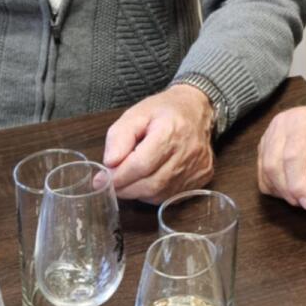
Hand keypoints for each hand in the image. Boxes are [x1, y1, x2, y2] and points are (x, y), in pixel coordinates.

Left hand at [103, 84, 215, 202]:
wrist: (196, 110)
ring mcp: (197, 167)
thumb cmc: (163, 111)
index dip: (119, 175)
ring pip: (160, 194)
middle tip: (113, 183)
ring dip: (138, 192)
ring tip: (129, 180)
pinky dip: (154, 193)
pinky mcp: (202, 177)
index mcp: (171, 130)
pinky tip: (147, 181)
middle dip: (126, 188)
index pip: (141, 164)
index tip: (103, 178)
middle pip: (151, 184)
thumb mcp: (134, 114)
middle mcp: (188, 151)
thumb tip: (110, 164)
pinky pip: (171, 195)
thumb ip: (118, 137)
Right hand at [256, 98, 305, 210]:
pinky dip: (276, 188)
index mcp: (304, 122)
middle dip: (291, 192)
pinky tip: (294, 188)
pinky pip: (263, 175)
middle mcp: (281, 126)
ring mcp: (269, 136)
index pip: (292, 156)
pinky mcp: (264, 148)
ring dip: (284, 192)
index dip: (298, 184)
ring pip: (266, 172)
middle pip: (274, 166)